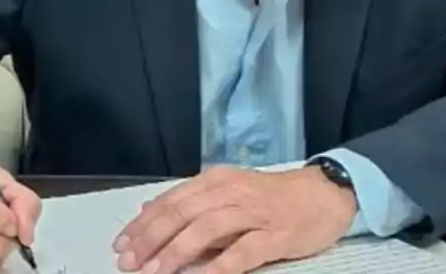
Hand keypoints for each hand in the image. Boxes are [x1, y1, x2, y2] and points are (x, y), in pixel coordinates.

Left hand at [114, 166, 356, 273]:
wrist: (325, 193)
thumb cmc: (272, 197)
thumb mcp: (229, 191)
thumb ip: (193, 203)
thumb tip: (149, 213)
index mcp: (215, 181)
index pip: (170, 201)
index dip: (142, 224)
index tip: (121, 245)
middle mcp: (230, 191)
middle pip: (182, 213)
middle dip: (151, 239)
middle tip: (129, 262)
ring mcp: (254, 212)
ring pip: (206, 229)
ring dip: (177, 251)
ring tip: (155, 272)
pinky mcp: (277, 234)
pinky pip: (245, 251)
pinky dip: (222, 265)